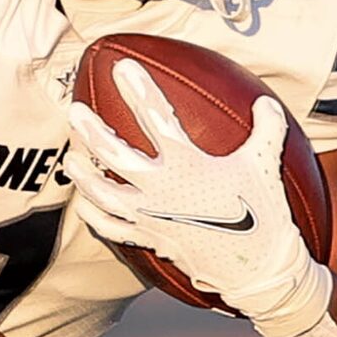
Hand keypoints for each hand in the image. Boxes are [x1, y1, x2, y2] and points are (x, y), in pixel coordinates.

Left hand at [67, 60, 330, 335]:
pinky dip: (94, 216)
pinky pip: (111, 228)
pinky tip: (84, 205)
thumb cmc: (262, 213)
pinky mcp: (148, 239)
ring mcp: (149, 217)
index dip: (139, 89)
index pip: (156, 117)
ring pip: (102, 194)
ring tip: (70, 160)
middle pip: (113, 155)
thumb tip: (265, 100)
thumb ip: (266, 128)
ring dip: (83, 176)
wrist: (257, 269)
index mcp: (186, 165)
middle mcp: (159, 190)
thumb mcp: (265, 164)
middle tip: (74, 111)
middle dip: (90, 131)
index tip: (123, 67)